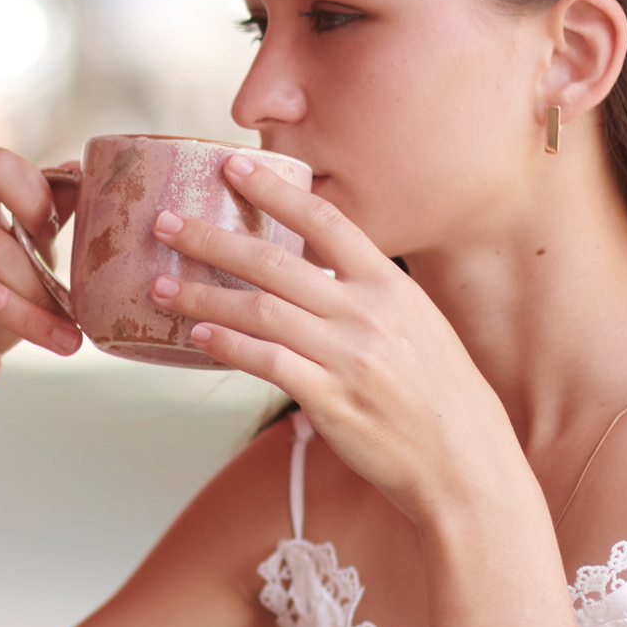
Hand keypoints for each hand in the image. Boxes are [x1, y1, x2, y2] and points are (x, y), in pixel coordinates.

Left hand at [147, 155, 518, 522]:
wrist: (465, 461)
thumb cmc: (439, 394)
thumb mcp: (418, 325)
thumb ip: (367, 296)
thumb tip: (314, 274)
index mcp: (390, 286)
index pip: (325, 221)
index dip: (274, 191)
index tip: (232, 165)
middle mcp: (367, 313)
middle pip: (274, 262)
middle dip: (211, 239)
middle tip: (165, 224)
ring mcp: (348, 356)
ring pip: (259, 310)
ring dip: (202, 294)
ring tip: (160, 285)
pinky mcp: (331, 400)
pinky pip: (268, 362)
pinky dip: (229, 345)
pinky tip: (199, 335)